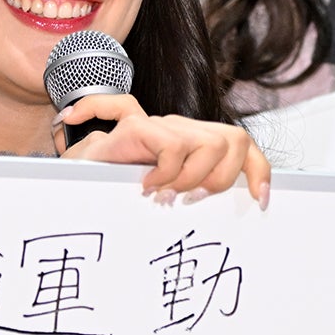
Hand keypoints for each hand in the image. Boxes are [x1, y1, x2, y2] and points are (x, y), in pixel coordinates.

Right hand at [58, 94, 271, 207]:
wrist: (74, 181)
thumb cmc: (122, 194)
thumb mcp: (171, 198)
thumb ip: (199, 195)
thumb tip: (240, 210)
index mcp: (196, 144)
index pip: (243, 146)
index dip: (258, 171)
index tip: (260, 202)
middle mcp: (183, 129)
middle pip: (236, 140)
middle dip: (222, 178)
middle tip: (192, 201)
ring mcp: (162, 124)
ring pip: (210, 143)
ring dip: (192, 178)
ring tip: (167, 195)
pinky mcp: (138, 125)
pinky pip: (173, 146)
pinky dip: (165, 173)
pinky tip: (146, 186)